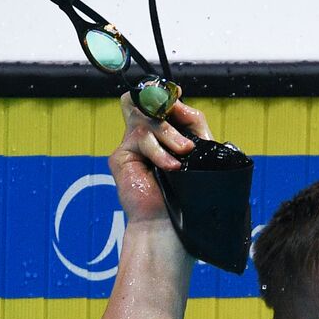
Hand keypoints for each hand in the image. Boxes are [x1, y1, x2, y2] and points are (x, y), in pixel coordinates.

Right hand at [108, 94, 212, 224]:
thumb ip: (193, 127)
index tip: (177, 94)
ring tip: (184, 152)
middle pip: (145, 103)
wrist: (170, 224)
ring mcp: (130, 146)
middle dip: (164, 106)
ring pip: (146, 120)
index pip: (155, 103)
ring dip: (170, 134)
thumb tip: (180, 102)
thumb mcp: (197, 154)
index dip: (163, 94)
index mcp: (162, 136)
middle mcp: (144, 138)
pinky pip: (140, 138)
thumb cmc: (185, 195)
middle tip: (180, 117)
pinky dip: (159, 151)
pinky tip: (171, 167)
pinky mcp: (120, 156)